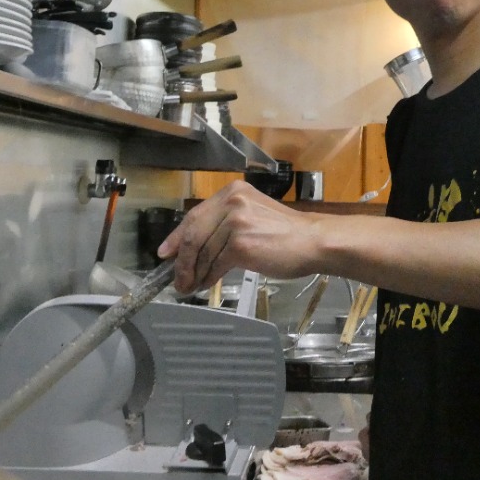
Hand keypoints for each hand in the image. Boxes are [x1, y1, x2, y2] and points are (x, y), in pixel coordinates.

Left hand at [156, 181, 322, 294]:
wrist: (313, 242)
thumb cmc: (287, 234)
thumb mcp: (253, 216)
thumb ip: (224, 224)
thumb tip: (195, 248)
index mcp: (233, 192)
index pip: (195, 215)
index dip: (177, 237)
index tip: (165, 253)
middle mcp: (232, 202)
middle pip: (194, 234)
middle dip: (183, 261)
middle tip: (177, 279)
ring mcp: (236, 222)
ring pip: (203, 253)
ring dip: (195, 273)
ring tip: (193, 286)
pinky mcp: (241, 244)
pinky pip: (215, 265)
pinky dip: (208, 278)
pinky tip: (207, 284)